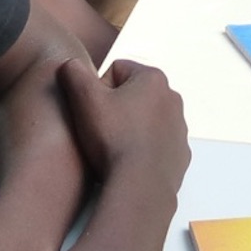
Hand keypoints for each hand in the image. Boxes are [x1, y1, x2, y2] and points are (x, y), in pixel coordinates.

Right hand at [56, 57, 188, 186]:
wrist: (140, 186)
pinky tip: (128, 162)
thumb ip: (74, 72)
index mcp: (153, 78)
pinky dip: (142, 150)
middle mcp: (172, 98)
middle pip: (132, 94)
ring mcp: (179, 128)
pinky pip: (155, 145)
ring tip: (114, 148)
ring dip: (129, 129)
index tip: (94, 111)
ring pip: (144, 120)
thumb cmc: (113, 140)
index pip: (116, 70)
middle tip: (101, 130)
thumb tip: (70, 64)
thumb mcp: (84, 99)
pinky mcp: (180, 154)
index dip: (98, 90)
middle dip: (115, 108)